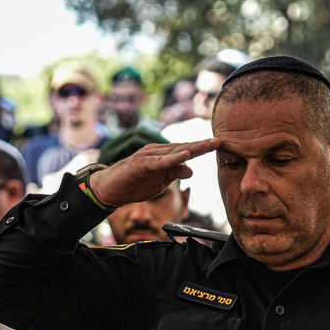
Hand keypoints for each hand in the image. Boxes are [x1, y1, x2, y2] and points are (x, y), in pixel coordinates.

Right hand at [88, 138, 219, 207]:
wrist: (109, 189)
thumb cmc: (134, 184)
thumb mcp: (160, 181)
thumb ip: (175, 172)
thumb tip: (191, 169)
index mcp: (163, 156)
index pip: (187, 151)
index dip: (203, 148)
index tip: (220, 145)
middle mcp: (157, 151)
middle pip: (184, 148)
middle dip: (203, 145)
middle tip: (220, 141)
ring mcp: (148, 156)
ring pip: (174, 151)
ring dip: (193, 148)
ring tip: (208, 145)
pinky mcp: (140, 164)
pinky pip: (160, 161)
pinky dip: (173, 158)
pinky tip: (185, 156)